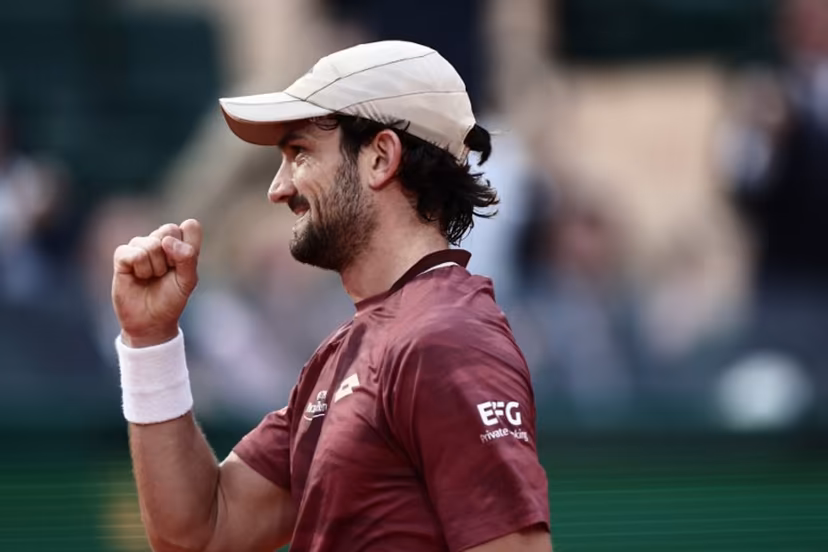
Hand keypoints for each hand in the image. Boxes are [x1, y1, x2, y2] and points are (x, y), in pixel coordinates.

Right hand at [112, 219, 202, 347]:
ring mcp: (139, 246)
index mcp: (180, 243)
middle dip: (171, 258)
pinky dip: (140, 269)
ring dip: (155, 267)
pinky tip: (138, 277)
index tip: (183, 266)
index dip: (188, 247)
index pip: (189, 227)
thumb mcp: (188, 281)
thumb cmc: (171, 299)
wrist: (151, 321)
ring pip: (151, 244)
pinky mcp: (122, 256)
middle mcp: (159, 240)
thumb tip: (166, 241)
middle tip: (166, 273)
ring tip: (152, 278)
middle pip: (169, 230)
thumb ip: (187, 258)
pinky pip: (133, 253)